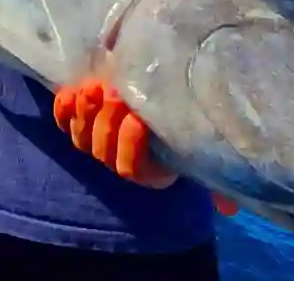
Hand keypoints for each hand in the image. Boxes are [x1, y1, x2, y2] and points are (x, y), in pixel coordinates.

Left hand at [53, 78, 237, 214]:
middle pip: (103, 150)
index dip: (130, 146)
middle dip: (107, 122)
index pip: (131, 168)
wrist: (159, 95)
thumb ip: (214, 178)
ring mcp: (96, 141)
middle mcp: (119, 160)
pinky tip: (69, 93)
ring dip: (86, 113)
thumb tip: (229, 206)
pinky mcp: (80, 122)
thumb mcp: (201, 147)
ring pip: (82, 137)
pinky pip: (64, 123)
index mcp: (149, 170)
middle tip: (116, 94)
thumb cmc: (186, 122)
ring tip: (94, 88)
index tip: (139, 119)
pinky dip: (64, 110)